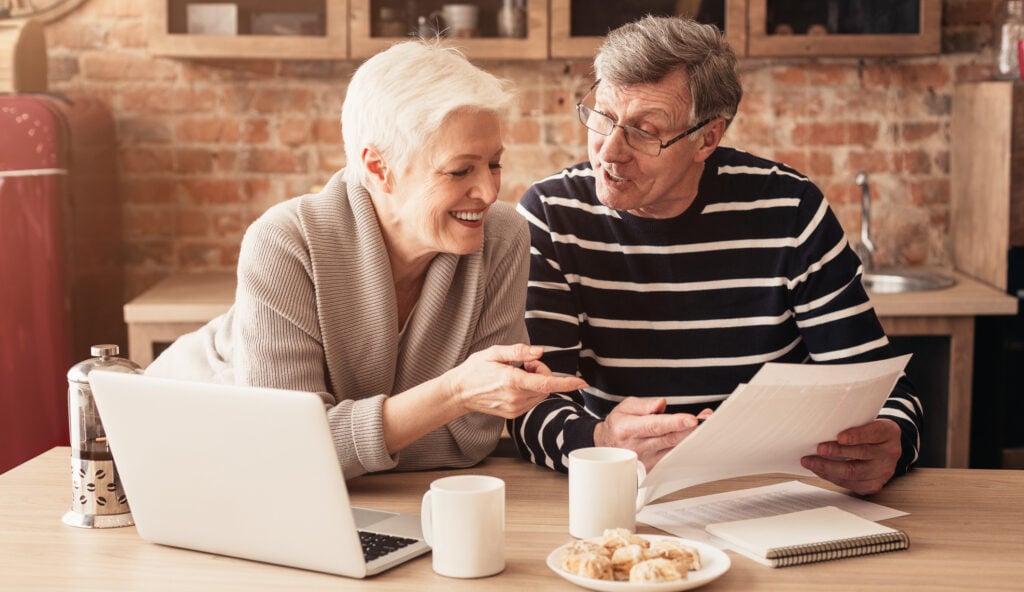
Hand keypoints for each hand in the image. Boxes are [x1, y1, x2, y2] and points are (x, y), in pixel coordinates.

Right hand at [444, 344, 587, 418]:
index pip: (546, 384)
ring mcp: (514, 408)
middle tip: (524, 364)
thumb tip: (540, 351)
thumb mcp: (493, 353)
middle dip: (542, 372)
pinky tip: (515, 384)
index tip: (582, 382)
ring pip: (541, 394)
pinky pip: (533, 401)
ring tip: (517, 373)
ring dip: (537, 382)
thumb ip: (518, 351)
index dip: (567, 383)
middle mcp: (515, 398)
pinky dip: (531, 391)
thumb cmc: (475, 370)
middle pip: (546, 386)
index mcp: (512, 381)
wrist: (459, 393)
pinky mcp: (513, 414)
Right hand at [593, 397, 704, 470]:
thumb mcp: (625, 407)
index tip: (691, 419)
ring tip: (706, 426)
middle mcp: (637, 447)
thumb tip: (661, 403)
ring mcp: (645, 460)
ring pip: (674, 450)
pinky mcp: (653, 469)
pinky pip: (674, 459)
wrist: (607, 448)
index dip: (674, 422)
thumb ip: (644, 404)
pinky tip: (696, 440)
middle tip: (707, 421)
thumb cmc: (618, 426)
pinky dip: (687, 449)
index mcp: (628, 429)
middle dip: (690, 430)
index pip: (655, 425)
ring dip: (692, 439)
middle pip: (669, 439)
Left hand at [800, 418, 901, 494]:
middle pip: (862, 453)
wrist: (883, 447)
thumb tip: (822, 426)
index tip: (839, 436)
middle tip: (819, 449)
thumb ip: (851, 422)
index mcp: (889, 432)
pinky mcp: (874, 484)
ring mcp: (884, 471)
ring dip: (828, 467)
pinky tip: (819, 470)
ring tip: (810, 461)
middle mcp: (890, 452)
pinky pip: (851, 484)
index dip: (856, 436)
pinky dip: (831, 477)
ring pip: (854, 473)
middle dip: (837, 452)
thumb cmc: (868, 432)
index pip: (874, 433)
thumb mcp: (865, 421)